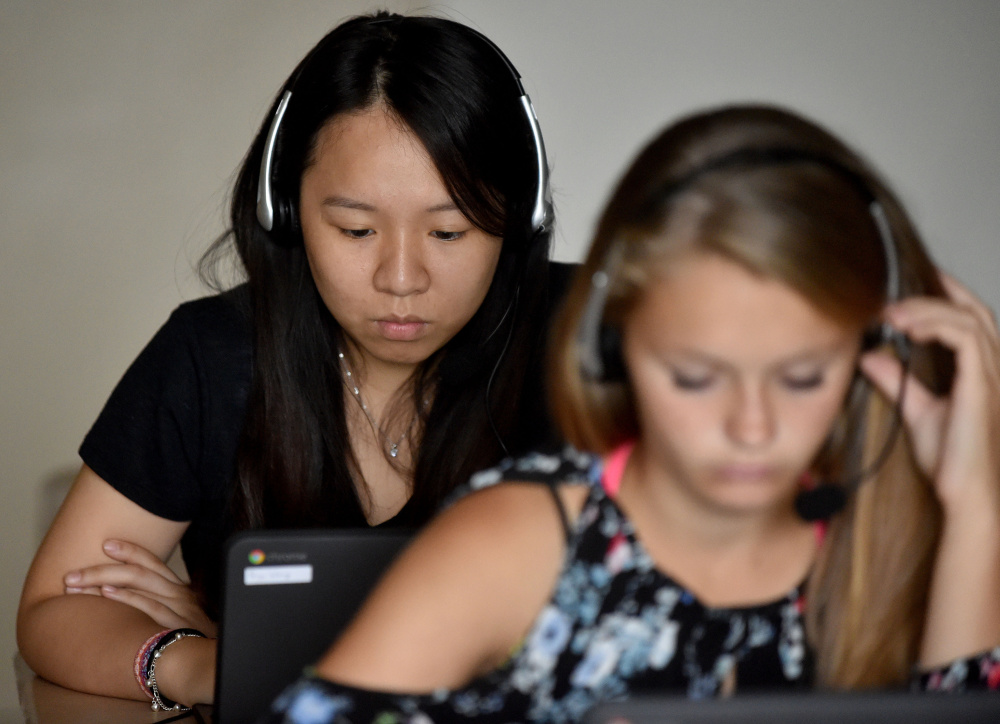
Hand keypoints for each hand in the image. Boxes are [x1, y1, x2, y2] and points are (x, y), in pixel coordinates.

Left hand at [64, 539, 217, 636]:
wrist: (219, 659)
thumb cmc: (197, 638)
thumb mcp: (183, 617)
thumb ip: (163, 606)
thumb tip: (131, 600)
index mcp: (180, 588)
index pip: (152, 562)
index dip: (130, 550)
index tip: (106, 544)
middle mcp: (179, 592)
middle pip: (139, 569)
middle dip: (103, 568)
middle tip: (73, 573)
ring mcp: (179, 605)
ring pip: (140, 581)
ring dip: (104, 579)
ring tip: (77, 583)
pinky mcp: (177, 622)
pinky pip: (148, 605)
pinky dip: (126, 596)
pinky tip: (106, 592)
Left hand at [859, 271, 999, 515]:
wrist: (966, 493)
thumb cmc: (950, 460)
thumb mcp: (915, 410)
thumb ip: (896, 380)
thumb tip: (869, 355)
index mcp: (980, 372)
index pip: (970, 320)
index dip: (947, 295)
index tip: (910, 284)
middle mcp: (993, 368)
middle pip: (975, 310)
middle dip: (940, 291)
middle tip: (896, 291)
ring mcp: (992, 375)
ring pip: (969, 318)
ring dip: (928, 309)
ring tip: (891, 314)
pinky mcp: (984, 385)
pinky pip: (966, 337)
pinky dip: (936, 325)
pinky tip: (908, 330)